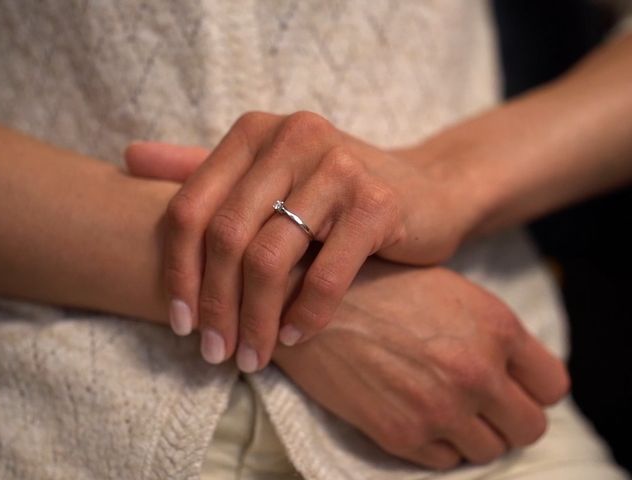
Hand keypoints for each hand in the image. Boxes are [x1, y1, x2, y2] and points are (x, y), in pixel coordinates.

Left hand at [125, 113, 478, 371]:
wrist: (424, 192)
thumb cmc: (332, 194)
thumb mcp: (267, 175)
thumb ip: (201, 167)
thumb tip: (129, 158)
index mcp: (256, 132)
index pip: (191, 208)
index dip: (177, 272)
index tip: (180, 324)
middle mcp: (294, 139)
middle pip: (227, 236)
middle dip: (215, 306)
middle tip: (214, 352)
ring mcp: (339, 168)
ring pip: (272, 260)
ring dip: (255, 321)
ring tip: (251, 356)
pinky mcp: (377, 204)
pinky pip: (326, 275)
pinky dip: (305, 315)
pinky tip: (294, 338)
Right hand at [273, 259, 568, 469]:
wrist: (308, 297)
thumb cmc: (376, 284)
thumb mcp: (448, 289)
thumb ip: (489, 331)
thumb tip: (512, 366)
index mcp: (496, 327)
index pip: (553, 386)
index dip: (534, 388)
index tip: (513, 387)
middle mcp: (477, 371)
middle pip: (530, 428)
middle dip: (508, 418)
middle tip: (481, 406)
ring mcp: (440, 408)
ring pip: (489, 451)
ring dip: (471, 434)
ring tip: (443, 408)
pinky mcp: (402, 434)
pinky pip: (443, 461)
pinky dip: (435, 444)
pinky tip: (412, 413)